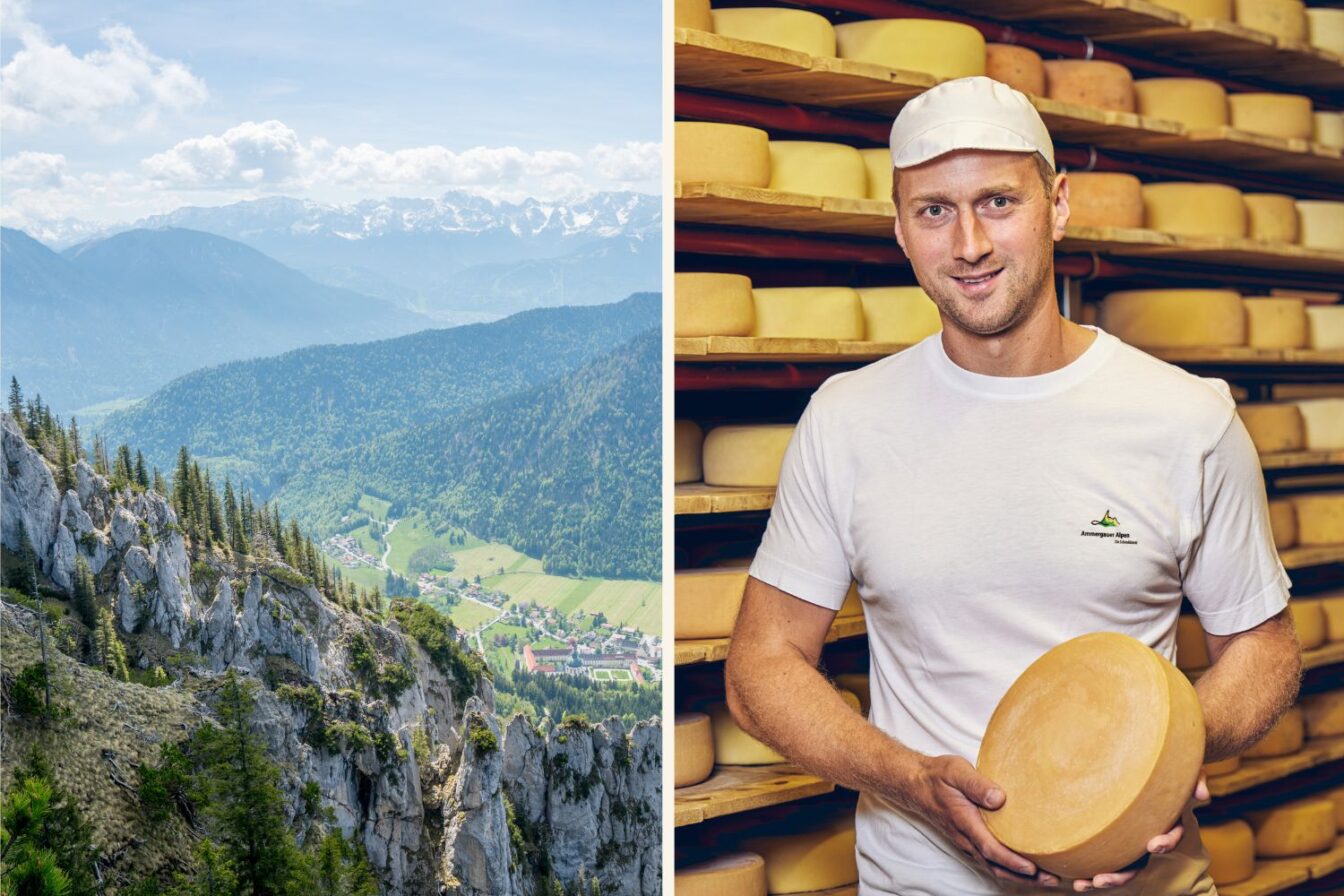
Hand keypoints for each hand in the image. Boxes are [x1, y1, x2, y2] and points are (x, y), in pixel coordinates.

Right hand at [907, 755, 1060, 887]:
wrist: (916, 784)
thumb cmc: (938, 776)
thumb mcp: (956, 771)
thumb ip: (977, 784)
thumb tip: (999, 798)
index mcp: (965, 821)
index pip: (990, 848)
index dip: (1012, 861)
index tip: (1033, 868)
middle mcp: (966, 837)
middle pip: (997, 866)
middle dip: (1025, 877)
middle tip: (1052, 879)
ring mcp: (967, 842)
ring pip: (994, 866)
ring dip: (1019, 876)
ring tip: (1045, 877)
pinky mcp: (969, 840)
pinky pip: (990, 860)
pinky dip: (1008, 868)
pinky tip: (1023, 866)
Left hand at [1071, 772, 1210, 891]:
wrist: (1147, 755)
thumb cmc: (1167, 761)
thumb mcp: (1186, 767)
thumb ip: (1196, 779)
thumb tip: (1202, 794)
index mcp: (1169, 819)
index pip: (1173, 835)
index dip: (1167, 841)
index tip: (1154, 845)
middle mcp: (1151, 833)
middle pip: (1141, 860)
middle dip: (1124, 874)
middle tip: (1102, 879)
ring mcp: (1133, 838)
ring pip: (1123, 865)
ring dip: (1107, 878)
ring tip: (1087, 883)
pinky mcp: (1115, 836)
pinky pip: (1106, 857)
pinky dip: (1091, 871)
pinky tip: (1077, 881)